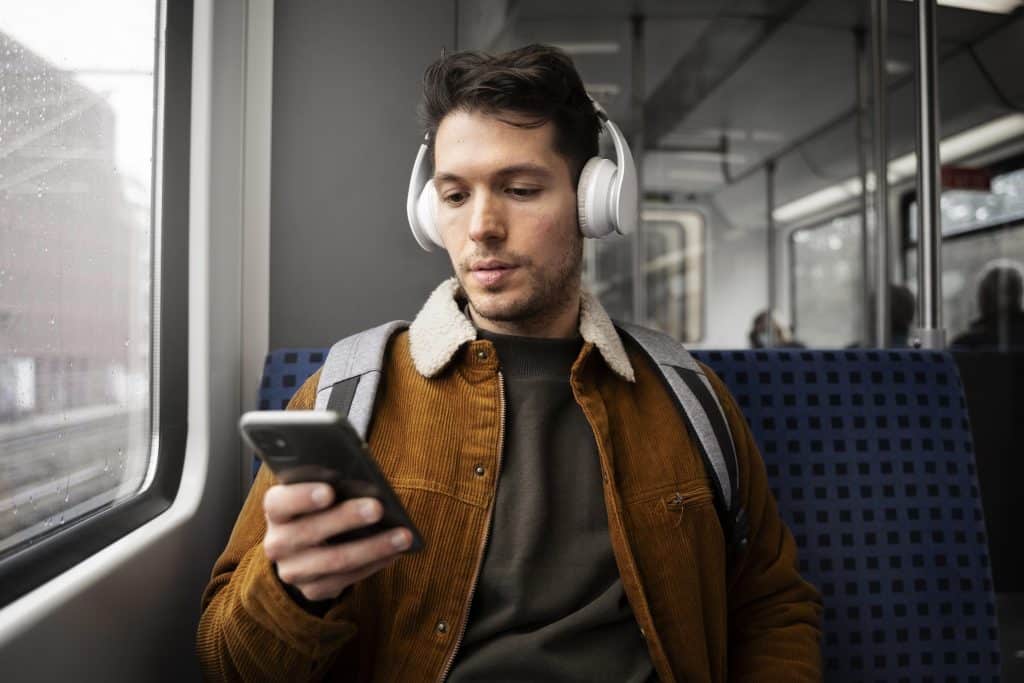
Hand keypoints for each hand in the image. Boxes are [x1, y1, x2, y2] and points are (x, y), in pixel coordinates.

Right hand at [262, 483, 411, 601]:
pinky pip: (347, 579)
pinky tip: (395, 552)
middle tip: (378, 508)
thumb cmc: (318, 507)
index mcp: (275, 510)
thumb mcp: (315, 491)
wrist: (304, 548)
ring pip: (335, 560)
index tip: (329, 491)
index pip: (280, 503)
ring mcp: (293, 571)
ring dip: (373, 547)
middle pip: (311, 531)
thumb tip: (365, 483)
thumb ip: (330, 484)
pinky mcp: (312, 591)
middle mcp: (277, 543)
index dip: (302, 497)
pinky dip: (374, 563)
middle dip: (348, 518)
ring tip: (403, 535)